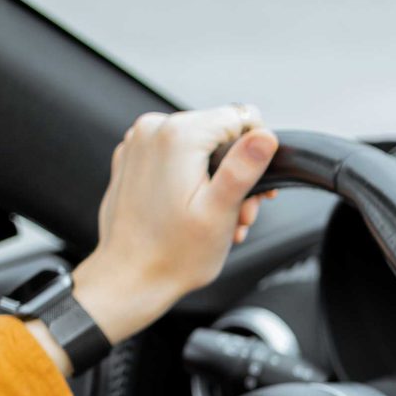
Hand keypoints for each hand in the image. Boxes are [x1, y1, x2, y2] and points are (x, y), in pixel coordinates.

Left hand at [67, 105, 277, 348]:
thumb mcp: (220, 212)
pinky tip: (194, 210)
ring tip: (217, 218)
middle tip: (237, 213)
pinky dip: (191, 179)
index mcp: (177, 136)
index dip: (255, 153)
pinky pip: (176, 156)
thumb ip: (243, 168)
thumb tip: (265, 135)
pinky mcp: (133, 159)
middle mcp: (153, 130)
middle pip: (219, 133)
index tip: (252, 190)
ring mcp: (139, 143)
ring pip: (199, 146)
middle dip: (236, 171)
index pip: (240, 118)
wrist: (129, 277)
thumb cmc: (173, 254)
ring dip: (216, 179)